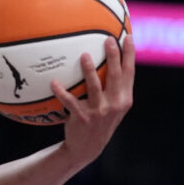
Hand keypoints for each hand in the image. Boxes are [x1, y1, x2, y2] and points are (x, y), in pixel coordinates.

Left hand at [52, 33, 134, 165]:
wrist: (87, 148)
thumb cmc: (100, 121)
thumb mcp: (113, 106)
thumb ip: (115, 87)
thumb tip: (111, 58)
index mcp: (124, 99)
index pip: (129, 73)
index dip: (130, 54)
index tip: (127, 36)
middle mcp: (114, 104)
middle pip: (115, 76)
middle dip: (113, 56)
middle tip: (108, 39)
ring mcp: (99, 112)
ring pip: (94, 87)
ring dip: (89, 70)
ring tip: (84, 55)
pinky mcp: (83, 118)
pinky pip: (70, 102)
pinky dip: (61, 92)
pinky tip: (54, 82)